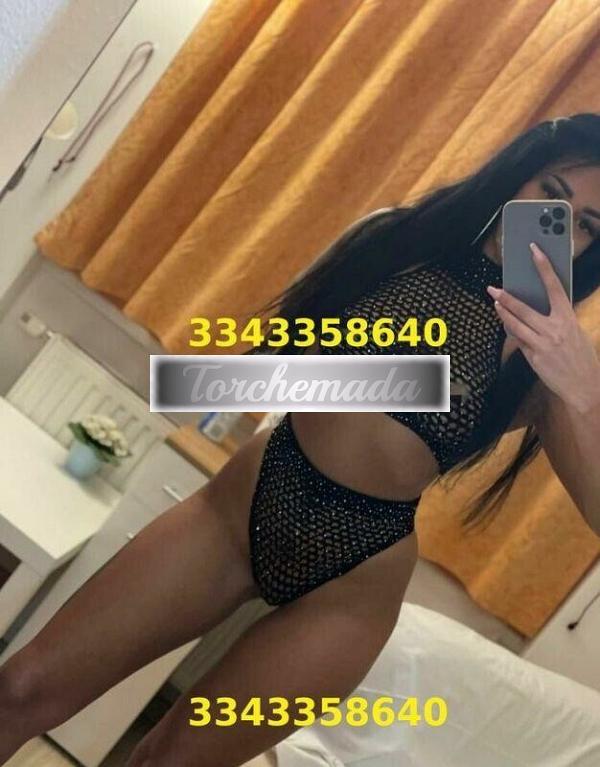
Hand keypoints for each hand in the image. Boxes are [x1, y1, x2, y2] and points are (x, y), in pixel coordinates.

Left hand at [486, 242, 599, 413]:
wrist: (585, 386)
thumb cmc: (582, 359)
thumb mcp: (575, 334)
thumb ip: (557, 322)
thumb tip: (539, 312)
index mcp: (568, 319)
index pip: (555, 287)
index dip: (544, 267)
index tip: (534, 250)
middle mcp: (554, 329)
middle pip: (524, 308)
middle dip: (506, 297)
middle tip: (493, 288)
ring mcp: (542, 344)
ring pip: (515, 324)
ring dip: (503, 313)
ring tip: (494, 303)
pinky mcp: (534, 357)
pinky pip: (518, 340)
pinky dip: (512, 332)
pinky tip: (506, 325)